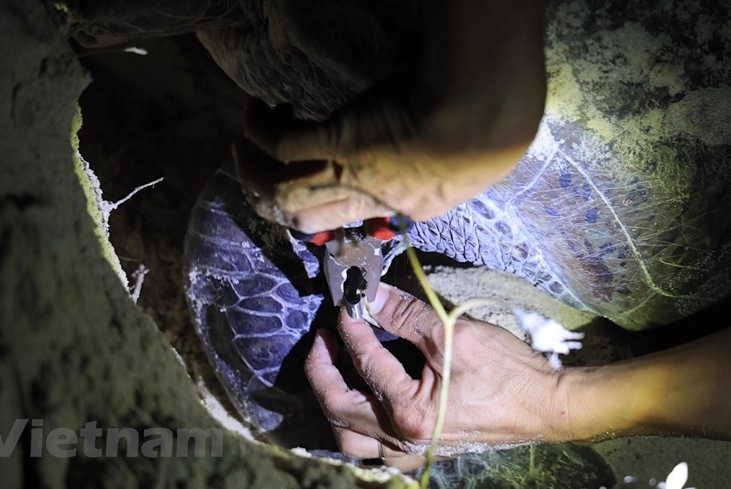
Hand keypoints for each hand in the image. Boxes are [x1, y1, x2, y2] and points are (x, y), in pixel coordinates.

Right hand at [234, 0, 545, 232]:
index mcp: (398, 209)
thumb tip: (433, 174)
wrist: (481, 114)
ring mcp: (346, 170)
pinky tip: (258, 109)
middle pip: (299, 218)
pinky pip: (282, 144)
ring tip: (243, 146)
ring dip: (252, 169)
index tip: (302, 196)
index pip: (343, 226)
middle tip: (256, 175)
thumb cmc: (488, 137)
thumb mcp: (464, 176)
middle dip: (268, 201)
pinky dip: (261, 129)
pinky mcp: (336, 138)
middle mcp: (364, 198)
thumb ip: (439, 181)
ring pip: (279, 188)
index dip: (314, 218)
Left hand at [304, 283, 570, 469]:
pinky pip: (371, 446)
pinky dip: (356, 422)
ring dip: (333, 402)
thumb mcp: (453, 334)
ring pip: (348, 437)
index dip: (349, 326)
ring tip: (335, 368)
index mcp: (409, 412)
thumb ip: (406, 315)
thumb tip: (371, 295)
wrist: (544, 406)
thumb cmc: (507, 372)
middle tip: (323, 337)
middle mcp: (402, 439)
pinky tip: (361, 397)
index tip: (346, 301)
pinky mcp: (420, 451)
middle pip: (337, 407)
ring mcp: (410, 451)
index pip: (363, 362)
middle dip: (322, 368)